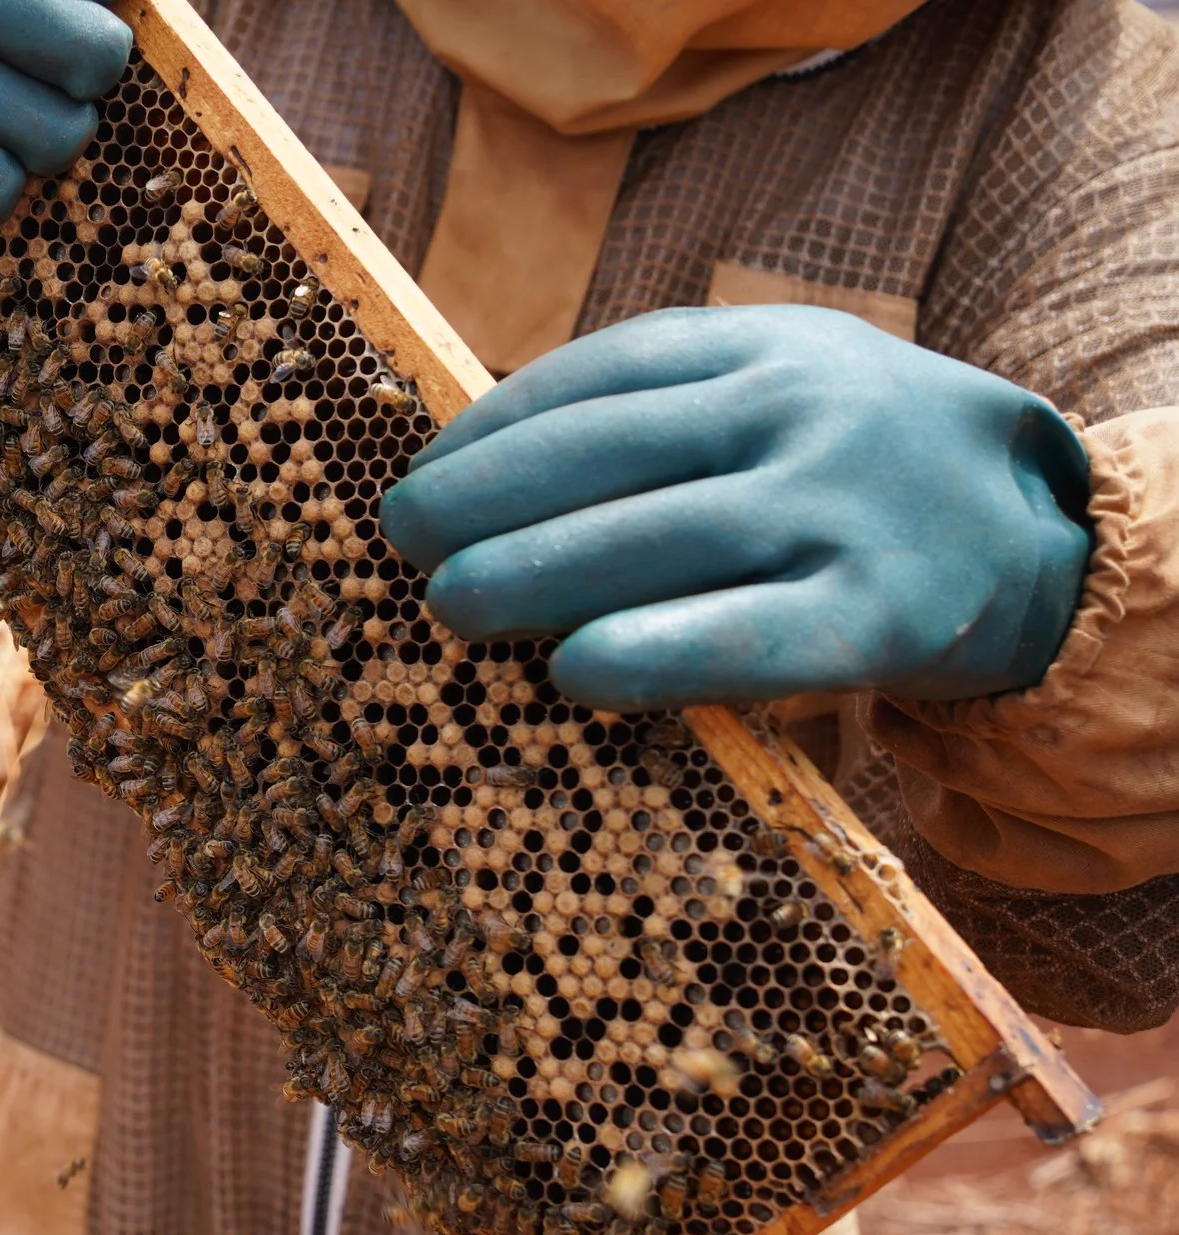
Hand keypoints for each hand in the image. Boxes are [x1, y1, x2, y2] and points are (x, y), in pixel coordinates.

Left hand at [378, 306, 1094, 711]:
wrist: (1044, 535)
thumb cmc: (855, 472)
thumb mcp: (779, 395)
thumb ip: (662, 411)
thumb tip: (477, 471)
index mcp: (767, 350)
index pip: (600, 377)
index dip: (491, 429)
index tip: (418, 475)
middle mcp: (801, 416)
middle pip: (608, 453)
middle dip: (485, 499)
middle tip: (402, 542)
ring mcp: (841, 513)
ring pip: (657, 541)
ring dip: (533, 577)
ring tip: (450, 606)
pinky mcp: (879, 617)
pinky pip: (743, 638)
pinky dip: (650, 654)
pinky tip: (572, 673)